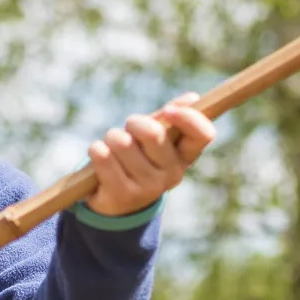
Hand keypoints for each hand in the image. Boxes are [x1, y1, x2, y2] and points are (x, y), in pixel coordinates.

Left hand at [84, 93, 217, 217]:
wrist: (116, 201)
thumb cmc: (139, 158)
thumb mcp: (155, 139)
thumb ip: (170, 119)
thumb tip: (193, 98)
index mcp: (185, 156)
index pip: (203, 134)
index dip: (188, 117)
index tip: (168, 110)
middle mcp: (172, 174)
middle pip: (153, 133)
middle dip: (134, 122)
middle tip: (129, 129)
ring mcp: (148, 188)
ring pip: (122, 143)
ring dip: (111, 137)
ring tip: (112, 148)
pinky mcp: (122, 195)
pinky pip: (103, 157)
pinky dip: (96, 150)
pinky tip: (100, 156)